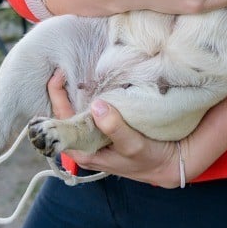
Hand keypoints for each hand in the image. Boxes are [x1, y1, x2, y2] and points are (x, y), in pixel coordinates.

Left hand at [46, 71, 180, 186]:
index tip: (60, 73)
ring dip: (79, 89)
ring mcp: (96, 133)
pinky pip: (94, 106)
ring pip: (80, 109)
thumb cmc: (149, 158)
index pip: (60, 121)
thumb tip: (96, 105)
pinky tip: (97, 78)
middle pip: (66, 113)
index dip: (57, 97)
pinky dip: (94, 92)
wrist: (169, 162)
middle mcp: (85, 142)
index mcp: (83, 150)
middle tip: (67, 65)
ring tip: (79, 67)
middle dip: (64, 89)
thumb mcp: (132, 145)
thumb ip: (114, 127)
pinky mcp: (107, 125)